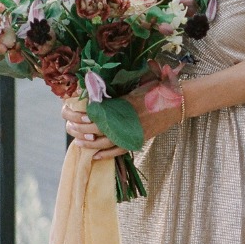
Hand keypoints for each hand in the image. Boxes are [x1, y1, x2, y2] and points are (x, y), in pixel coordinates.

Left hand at [60, 91, 180, 160]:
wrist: (178, 102)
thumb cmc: (156, 89)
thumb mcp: (133, 87)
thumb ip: (115, 94)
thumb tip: (94, 95)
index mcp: (121, 105)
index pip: (92, 112)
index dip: (77, 114)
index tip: (66, 110)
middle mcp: (124, 120)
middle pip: (93, 128)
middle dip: (77, 128)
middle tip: (68, 126)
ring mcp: (131, 132)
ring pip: (103, 142)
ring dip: (87, 142)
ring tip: (76, 140)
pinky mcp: (137, 140)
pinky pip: (118, 151)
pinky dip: (105, 154)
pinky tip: (94, 156)